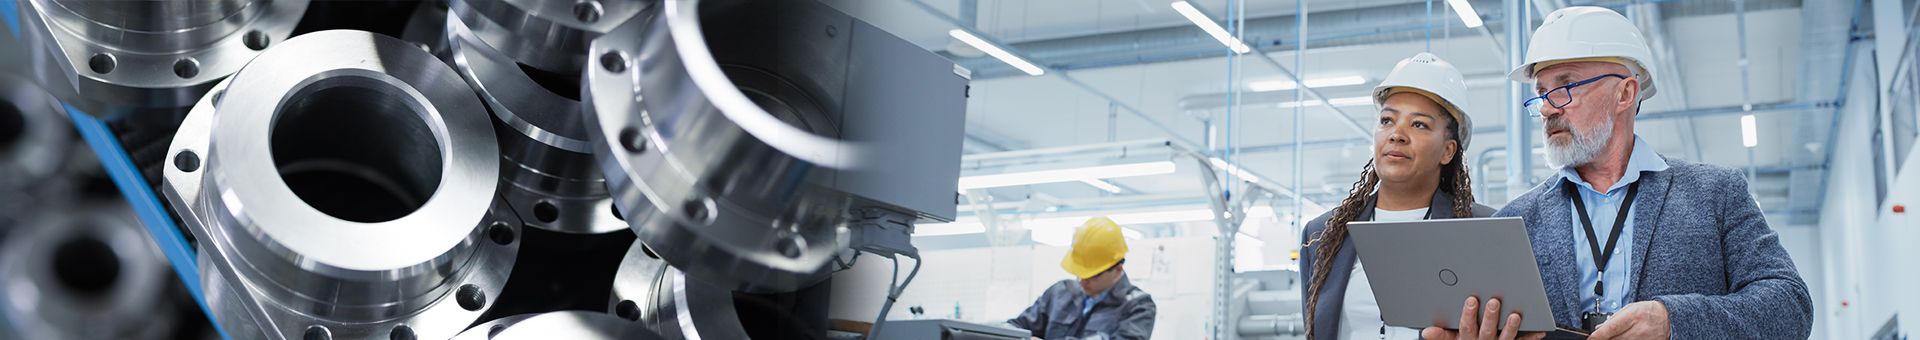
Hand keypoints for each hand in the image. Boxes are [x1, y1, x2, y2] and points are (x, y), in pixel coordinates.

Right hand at [1420, 296, 1545, 339]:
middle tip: (1494, 301)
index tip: (1471, 300)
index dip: (1468, 315)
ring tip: (1515, 316)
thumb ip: (1441, 336)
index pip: (1466, 328)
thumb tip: (1427, 332)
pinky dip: (1531, 336)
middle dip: (1490, 316)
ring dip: (1510, 327)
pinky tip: (1540, 330)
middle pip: (1486, 331)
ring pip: (1505, 337)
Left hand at [1587, 300, 1668, 339]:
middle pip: (1614, 339)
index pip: (1611, 328)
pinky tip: (1624, 338)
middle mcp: (1639, 329)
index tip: (1590, 338)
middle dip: (1605, 338)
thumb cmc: (1648, 311)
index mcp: (1634, 315)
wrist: (1668, 319)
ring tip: (1619, 334)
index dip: (1598, 335)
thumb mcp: (1630, 308)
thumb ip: (1614, 318)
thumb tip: (1599, 329)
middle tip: (1601, 336)